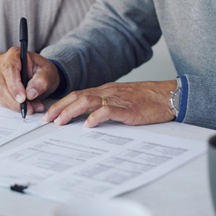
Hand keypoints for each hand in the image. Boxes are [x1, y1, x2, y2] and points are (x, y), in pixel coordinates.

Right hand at [0, 47, 59, 114]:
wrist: (41, 76)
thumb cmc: (43, 71)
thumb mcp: (48, 74)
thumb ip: (40, 82)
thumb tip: (30, 94)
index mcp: (14, 54)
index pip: (9, 70)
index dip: (15, 86)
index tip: (23, 99)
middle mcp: (2, 63)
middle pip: (1, 84)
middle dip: (15, 100)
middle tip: (30, 108)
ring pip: (0, 93)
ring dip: (15, 105)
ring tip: (32, 108)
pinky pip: (2, 99)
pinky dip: (14, 106)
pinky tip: (27, 107)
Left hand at [42, 80, 176, 126]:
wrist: (168, 96)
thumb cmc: (147, 100)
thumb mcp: (122, 100)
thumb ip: (106, 105)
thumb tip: (88, 118)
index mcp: (105, 90)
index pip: (78, 94)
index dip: (62, 103)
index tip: (49, 114)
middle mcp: (108, 92)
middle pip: (78, 96)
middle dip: (59, 107)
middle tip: (46, 119)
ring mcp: (118, 99)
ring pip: (88, 101)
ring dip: (71, 112)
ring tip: (61, 122)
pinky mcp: (128, 109)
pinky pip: (109, 110)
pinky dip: (96, 117)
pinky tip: (88, 125)